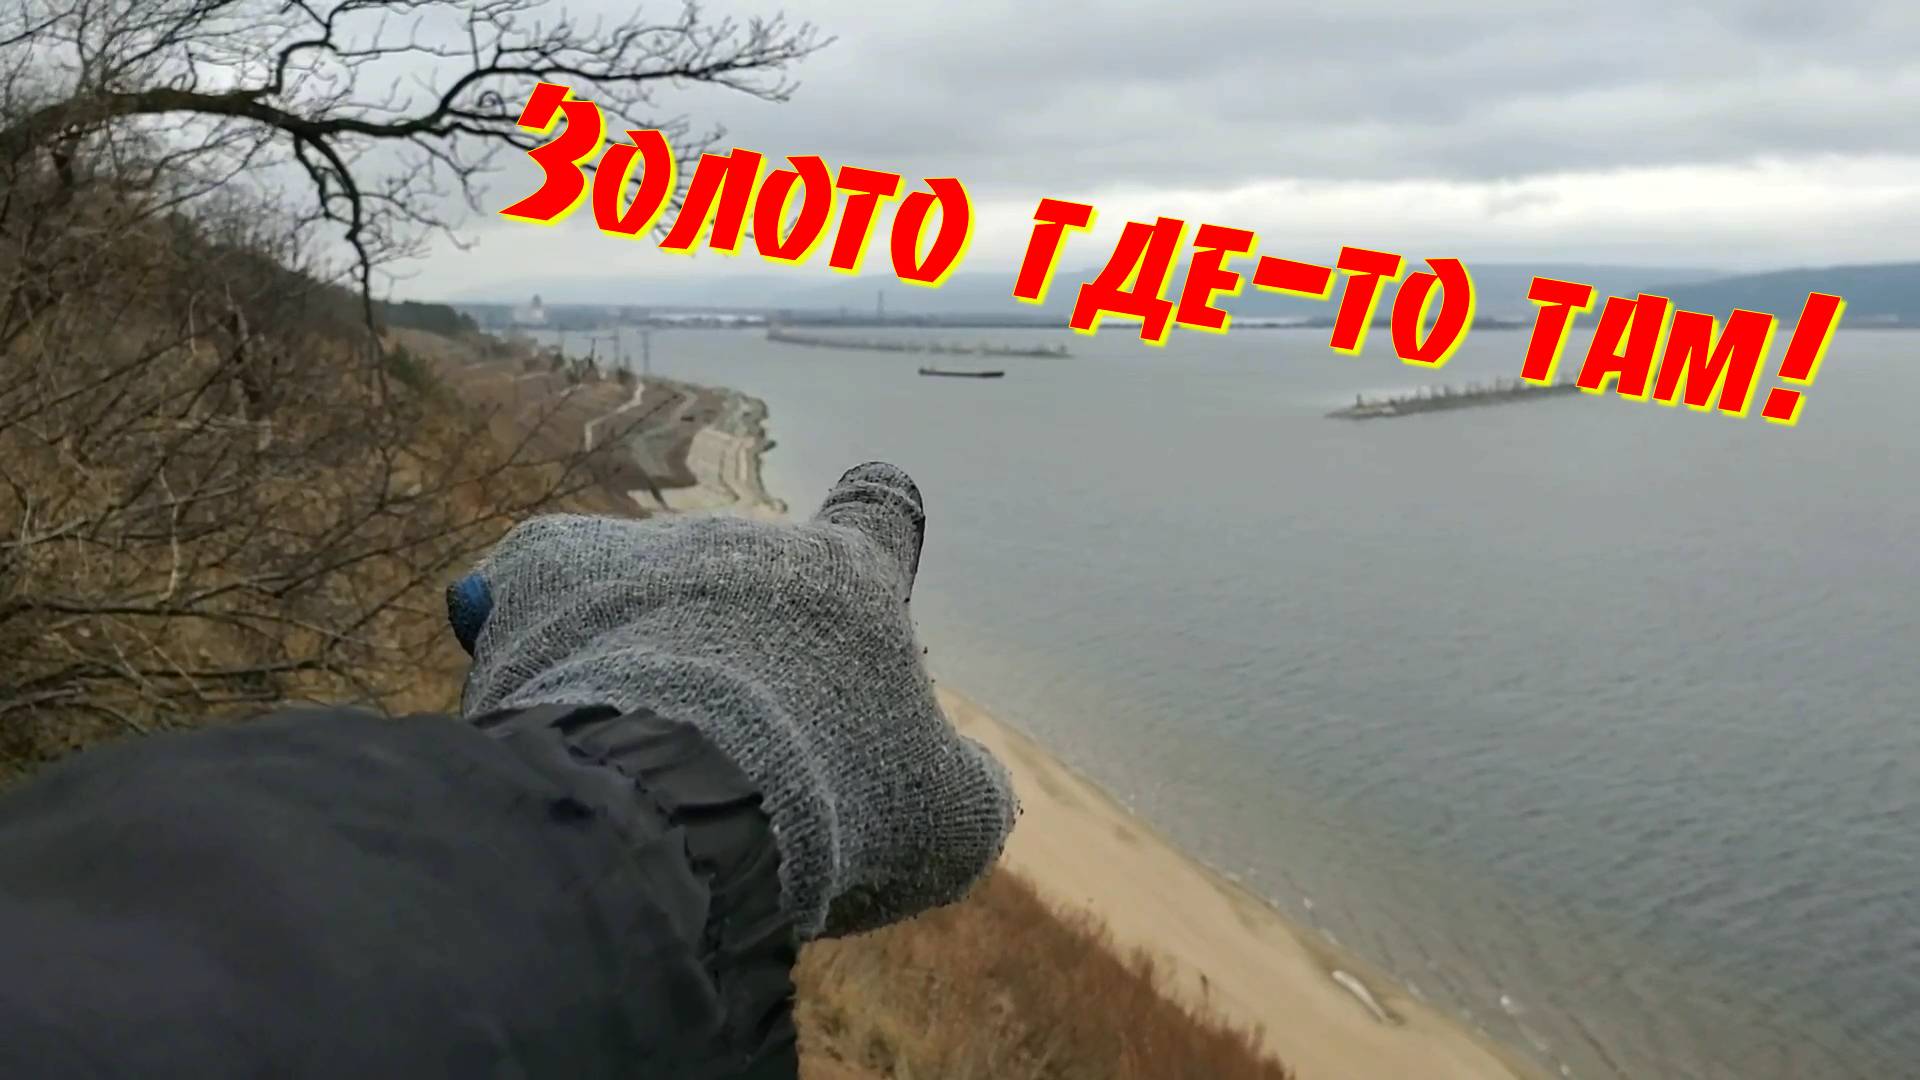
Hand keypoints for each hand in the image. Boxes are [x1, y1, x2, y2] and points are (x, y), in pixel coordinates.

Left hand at [446, 462, 1016, 937]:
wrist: (677, 808)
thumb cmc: (836, 804)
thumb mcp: (946, 822)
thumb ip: (968, 789)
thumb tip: (969, 783)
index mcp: (847, 580)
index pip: (881, 513)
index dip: (883, 514)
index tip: (876, 504)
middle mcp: (742, 545)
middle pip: (744, 578)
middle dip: (740, 649)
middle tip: (737, 752)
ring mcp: (636, 556)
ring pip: (639, 590)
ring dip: (640, 652)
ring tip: (631, 751)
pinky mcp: (539, 581)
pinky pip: (524, 588)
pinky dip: (527, 629)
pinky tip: (526, 687)